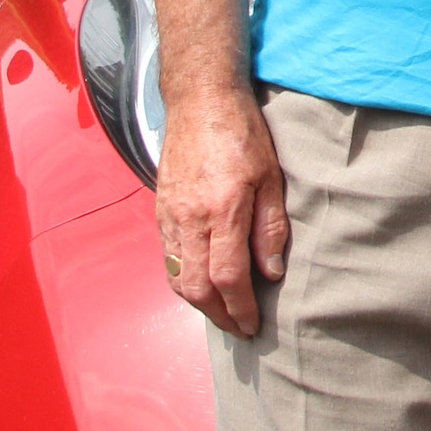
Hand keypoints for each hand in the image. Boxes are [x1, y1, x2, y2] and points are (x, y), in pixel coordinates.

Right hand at [155, 82, 289, 337]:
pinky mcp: (160, 210)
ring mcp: (169, 216)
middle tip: (239, 330)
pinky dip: (182, 280)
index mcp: (222, 211)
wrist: (199, 101)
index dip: (241, 309)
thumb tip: (271, 274)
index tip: (253, 326)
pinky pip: (166, 258)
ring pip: (177, 277)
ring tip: (222, 314)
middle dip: (219, 316)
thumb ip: (270, 227)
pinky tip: (200, 284)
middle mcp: (190, 219)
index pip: (228, 278)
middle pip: (197, 287)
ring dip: (199, 304)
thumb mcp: (271, 176)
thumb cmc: (243, 134)